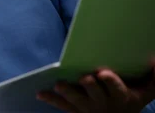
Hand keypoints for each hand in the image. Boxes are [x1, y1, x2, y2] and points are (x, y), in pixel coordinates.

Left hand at [37, 64, 154, 112]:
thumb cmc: (130, 100)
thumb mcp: (146, 91)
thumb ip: (154, 78)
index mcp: (121, 97)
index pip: (117, 89)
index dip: (110, 82)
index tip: (103, 73)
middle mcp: (104, 104)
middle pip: (96, 95)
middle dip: (89, 87)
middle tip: (83, 78)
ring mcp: (88, 109)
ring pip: (77, 102)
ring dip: (68, 93)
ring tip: (59, 84)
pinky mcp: (75, 112)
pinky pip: (62, 106)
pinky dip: (51, 99)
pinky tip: (40, 93)